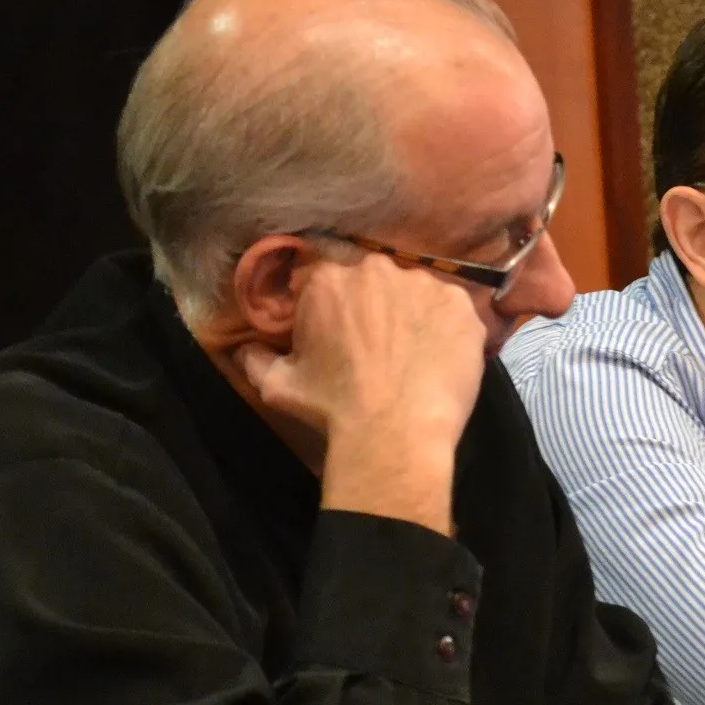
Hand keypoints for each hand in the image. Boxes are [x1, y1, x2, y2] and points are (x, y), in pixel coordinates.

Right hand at [238, 251, 486, 533]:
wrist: (395, 434)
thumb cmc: (334, 410)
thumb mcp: (279, 387)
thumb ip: (257, 359)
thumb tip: (244, 348)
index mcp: (327, 281)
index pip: (329, 275)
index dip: (337, 304)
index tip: (343, 330)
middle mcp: (376, 270)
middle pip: (376, 280)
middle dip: (377, 306)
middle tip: (382, 346)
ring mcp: (424, 284)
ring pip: (417, 292)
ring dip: (414, 315)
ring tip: (416, 355)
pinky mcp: (461, 305)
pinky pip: (454, 309)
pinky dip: (449, 329)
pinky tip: (442, 358)